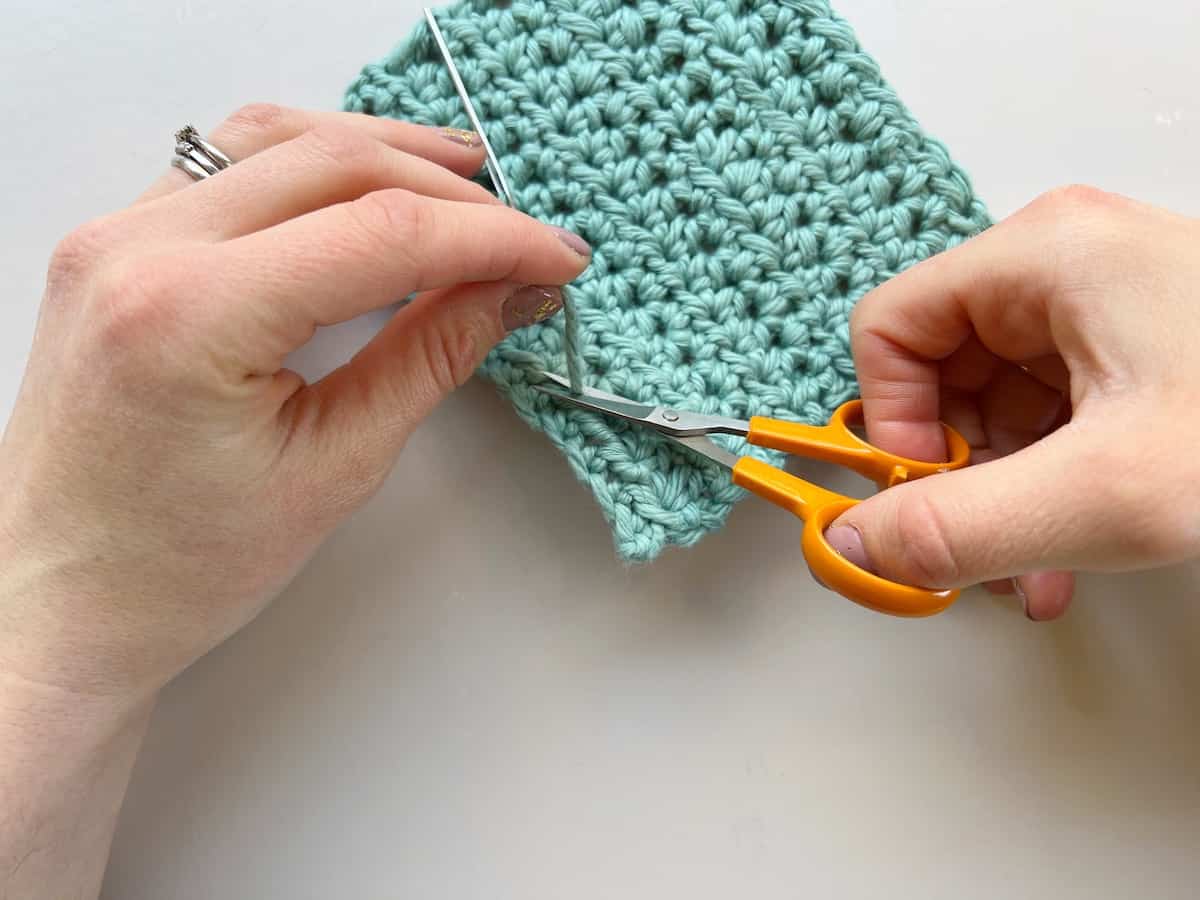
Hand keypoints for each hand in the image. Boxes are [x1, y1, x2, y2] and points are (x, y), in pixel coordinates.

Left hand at [0, 105, 589, 700]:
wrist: (59, 598)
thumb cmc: (176, 568)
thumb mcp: (333, 469)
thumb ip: (428, 359)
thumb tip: (507, 292)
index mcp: (190, 316)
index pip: (378, 233)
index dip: (488, 238)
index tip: (553, 257)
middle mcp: (138, 250)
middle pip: (332, 164)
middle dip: (450, 191)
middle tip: (526, 232)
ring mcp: (114, 236)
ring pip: (276, 139)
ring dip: (382, 151)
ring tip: (465, 180)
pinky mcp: (115, 243)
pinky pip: (226, 163)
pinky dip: (311, 163)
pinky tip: (364, 185)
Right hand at [825, 186, 1199, 619]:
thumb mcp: (1108, 493)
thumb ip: (962, 526)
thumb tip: (859, 546)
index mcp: (1045, 256)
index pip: (892, 327)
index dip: (892, 421)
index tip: (922, 498)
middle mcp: (1067, 266)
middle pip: (942, 372)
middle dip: (952, 474)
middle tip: (977, 548)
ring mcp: (1106, 307)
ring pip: (998, 404)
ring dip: (1001, 495)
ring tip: (1033, 572)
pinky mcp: (1139, 350)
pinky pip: (1053, 418)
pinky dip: (1048, 486)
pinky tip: (1067, 555)